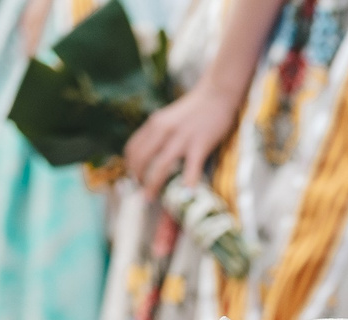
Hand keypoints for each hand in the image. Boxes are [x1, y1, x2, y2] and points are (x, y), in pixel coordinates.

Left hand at [125, 80, 242, 196]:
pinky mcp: (199, 144)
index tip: (135, 178)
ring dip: (153, 185)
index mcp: (155, 123)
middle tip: (142, 192)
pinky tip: (186, 195)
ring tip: (151, 198)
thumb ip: (160, 132)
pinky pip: (191, 168)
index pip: (133, 148)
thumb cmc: (195, 108)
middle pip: (141, 160)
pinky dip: (187, 183)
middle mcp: (163, 130)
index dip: (130, 166)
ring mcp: (181, 138)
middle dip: (138, 179)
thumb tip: (153, 152)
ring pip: (160, 167)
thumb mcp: (170, 117)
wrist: (217, 94)